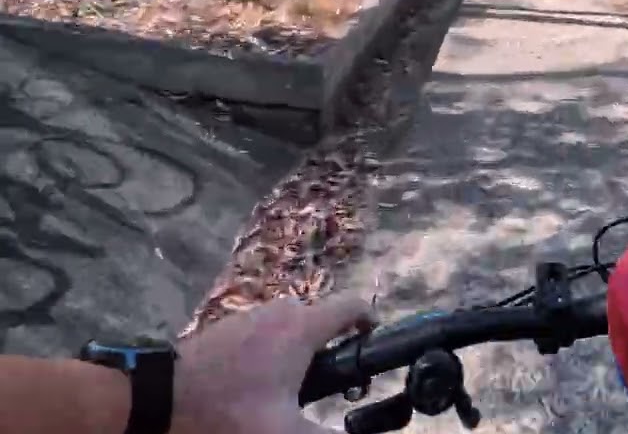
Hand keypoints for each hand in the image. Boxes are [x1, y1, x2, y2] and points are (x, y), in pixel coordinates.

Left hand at [171, 294, 374, 433]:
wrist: (155, 401)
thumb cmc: (227, 412)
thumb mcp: (283, 432)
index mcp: (301, 328)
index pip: (353, 305)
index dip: (372, 322)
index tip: (372, 349)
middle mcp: (279, 311)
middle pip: (321, 320)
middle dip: (332, 349)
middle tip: (331, 387)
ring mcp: (250, 316)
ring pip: (290, 327)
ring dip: (300, 352)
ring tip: (293, 391)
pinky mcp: (226, 328)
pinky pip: (264, 334)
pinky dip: (273, 353)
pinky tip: (257, 387)